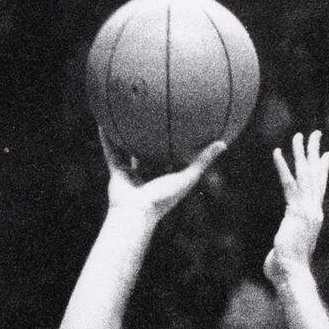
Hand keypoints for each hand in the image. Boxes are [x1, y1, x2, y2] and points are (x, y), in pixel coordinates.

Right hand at [101, 128, 225, 224]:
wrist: (136, 214)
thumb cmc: (163, 199)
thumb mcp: (187, 176)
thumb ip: (203, 160)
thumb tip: (224, 142)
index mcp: (165, 178)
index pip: (173, 158)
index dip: (178, 145)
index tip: (183, 128)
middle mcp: (148, 175)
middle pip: (151, 152)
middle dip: (152, 138)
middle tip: (155, 116)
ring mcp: (131, 174)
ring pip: (128, 151)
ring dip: (126, 136)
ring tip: (126, 114)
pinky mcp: (116, 173)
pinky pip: (110, 151)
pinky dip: (106, 138)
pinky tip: (104, 120)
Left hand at [264, 130, 328, 280]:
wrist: (293, 274)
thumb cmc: (286, 269)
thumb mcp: (285, 251)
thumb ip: (283, 246)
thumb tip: (276, 256)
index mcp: (313, 217)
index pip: (318, 188)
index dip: (321, 170)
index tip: (324, 155)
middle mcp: (314, 210)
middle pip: (316, 176)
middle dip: (314, 153)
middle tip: (315, 134)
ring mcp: (307, 210)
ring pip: (305, 175)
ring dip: (301, 153)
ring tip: (299, 135)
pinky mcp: (296, 211)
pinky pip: (288, 184)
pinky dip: (282, 168)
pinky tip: (278, 152)